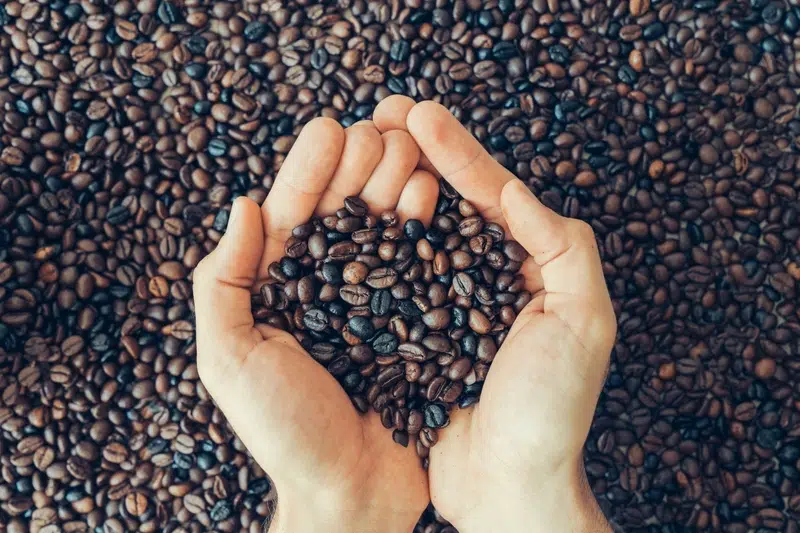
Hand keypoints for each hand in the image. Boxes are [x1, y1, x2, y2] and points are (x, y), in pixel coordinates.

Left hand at [192, 118, 438, 531]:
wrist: (352, 493)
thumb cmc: (284, 433)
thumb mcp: (230, 359)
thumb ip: (223, 283)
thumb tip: (240, 205)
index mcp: (279, 292)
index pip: (292, 217)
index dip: (308, 171)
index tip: (330, 128)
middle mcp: (327, 291)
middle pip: (342, 214)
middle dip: (359, 167)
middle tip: (379, 129)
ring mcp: (373, 304)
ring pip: (383, 231)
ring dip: (394, 185)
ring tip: (408, 149)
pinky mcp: (413, 323)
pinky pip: (418, 268)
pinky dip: (424, 229)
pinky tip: (433, 197)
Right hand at [373, 97, 616, 532]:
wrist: (507, 485)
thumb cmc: (550, 411)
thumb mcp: (583, 322)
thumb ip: (561, 249)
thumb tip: (515, 190)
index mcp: (532, 266)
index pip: (493, 194)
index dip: (459, 152)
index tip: (419, 115)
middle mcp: (488, 276)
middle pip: (451, 201)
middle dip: (418, 153)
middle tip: (382, 111)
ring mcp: (448, 301)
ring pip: (417, 229)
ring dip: (390, 183)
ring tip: (361, 144)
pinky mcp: (414, 330)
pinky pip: (392, 275)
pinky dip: (372, 239)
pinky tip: (349, 210)